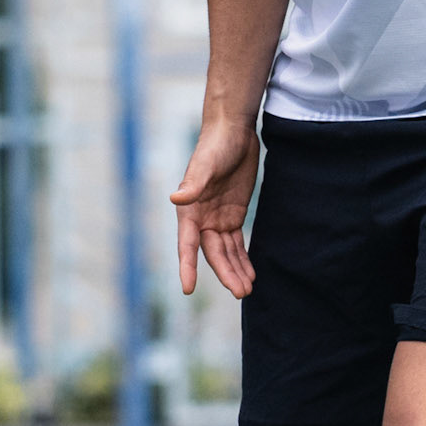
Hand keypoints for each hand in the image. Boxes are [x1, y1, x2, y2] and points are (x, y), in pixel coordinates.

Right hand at [171, 119, 260, 297]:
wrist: (233, 133)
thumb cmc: (215, 146)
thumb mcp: (206, 165)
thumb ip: (194, 183)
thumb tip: (175, 197)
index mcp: (189, 210)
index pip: (187, 245)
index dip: (187, 266)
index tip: (187, 289)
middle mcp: (201, 219)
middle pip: (212, 253)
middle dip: (225, 273)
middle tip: (240, 293)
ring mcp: (217, 219)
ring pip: (226, 252)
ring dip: (235, 271)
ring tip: (247, 290)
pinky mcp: (233, 215)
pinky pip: (236, 243)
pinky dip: (242, 259)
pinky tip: (250, 274)